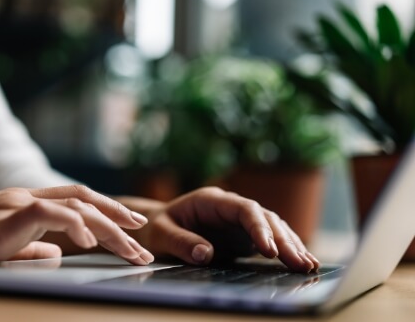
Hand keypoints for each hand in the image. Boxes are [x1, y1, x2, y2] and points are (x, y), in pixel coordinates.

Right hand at [0, 186, 153, 264]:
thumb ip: (32, 247)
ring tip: (131, 248)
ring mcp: (19, 203)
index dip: (108, 210)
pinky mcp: (8, 215)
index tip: (132, 226)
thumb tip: (57, 254)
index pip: (78, 200)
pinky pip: (50, 214)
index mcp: (30, 204)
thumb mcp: (3, 247)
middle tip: (144, 236)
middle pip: (86, 201)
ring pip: (77, 206)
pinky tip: (90, 243)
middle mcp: (29, 198)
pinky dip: (75, 226)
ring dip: (108, 228)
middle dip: (118, 218)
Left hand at [134, 187, 318, 272]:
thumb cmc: (157, 228)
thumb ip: (181, 242)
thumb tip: (205, 254)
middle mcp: (230, 207)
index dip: (259, 227)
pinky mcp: (242, 234)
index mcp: (212, 200)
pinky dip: (285, 249)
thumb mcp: (161, 234)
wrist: (158, 226)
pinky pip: (269, 239)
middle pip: (264, 217)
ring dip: (290, 244)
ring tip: (308, 265)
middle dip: (283, 239)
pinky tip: (301, 261)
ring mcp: (238, 220)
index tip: (269, 249)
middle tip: (300, 263)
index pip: (244, 209)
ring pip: (272, 226)